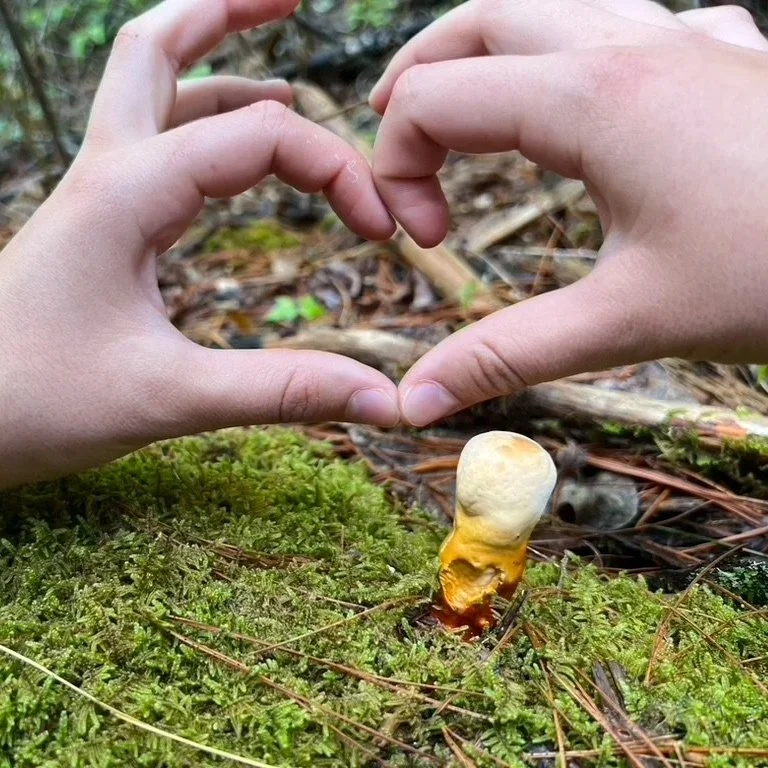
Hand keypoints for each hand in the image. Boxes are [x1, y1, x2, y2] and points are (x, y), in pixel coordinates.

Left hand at [0, 0, 398, 487]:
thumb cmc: (34, 403)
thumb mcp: (168, 398)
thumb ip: (280, 392)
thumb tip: (384, 401)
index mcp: (127, 192)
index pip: (260, 137)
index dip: (339, 171)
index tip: (384, 231)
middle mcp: (107, 173)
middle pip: (158, 45)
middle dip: (228, 11)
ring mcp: (96, 195)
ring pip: (149, 89)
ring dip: (212, 62)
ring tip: (283, 75)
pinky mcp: (96, 226)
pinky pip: (152, 148)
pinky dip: (198, 127)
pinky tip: (231, 159)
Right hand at [370, 0, 767, 425]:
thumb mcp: (628, 321)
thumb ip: (508, 356)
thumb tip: (415, 400)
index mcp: (591, 95)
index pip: (432, 100)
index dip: (397, 170)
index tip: (423, 244)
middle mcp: (628, 42)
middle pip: (477, 19)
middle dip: (417, 82)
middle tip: (398, 148)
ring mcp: (679, 37)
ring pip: (546, 5)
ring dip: (487, 55)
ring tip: (463, 117)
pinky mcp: (717, 56)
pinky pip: (618, 21)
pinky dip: (564, 55)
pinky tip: (581, 108)